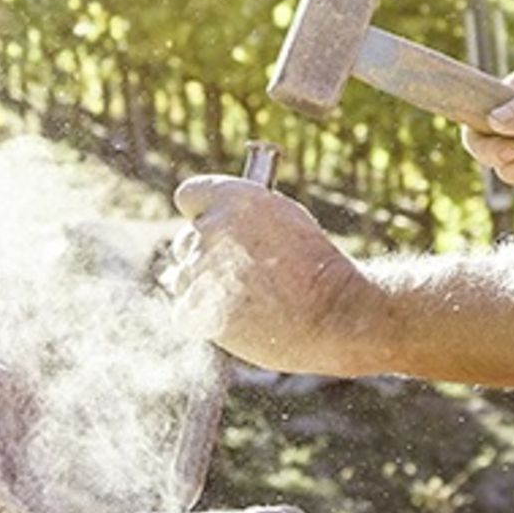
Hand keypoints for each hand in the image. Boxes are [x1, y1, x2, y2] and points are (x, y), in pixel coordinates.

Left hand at [167, 176, 375, 374]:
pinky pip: (184, 308)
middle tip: (237, 270)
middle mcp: (208, 229)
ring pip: (183, 276)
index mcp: (230, 198)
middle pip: (185, 240)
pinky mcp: (194, 310)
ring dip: (203, 285)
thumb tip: (216, 228)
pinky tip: (233, 317)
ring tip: (242, 298)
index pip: (189, 195)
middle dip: (206, 252)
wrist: (330, 313)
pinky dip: (202, 315)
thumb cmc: (316, 264)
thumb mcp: (285, 218)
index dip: (202, 210)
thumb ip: (242, 219)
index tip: (211, 221)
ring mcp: (198, 271)